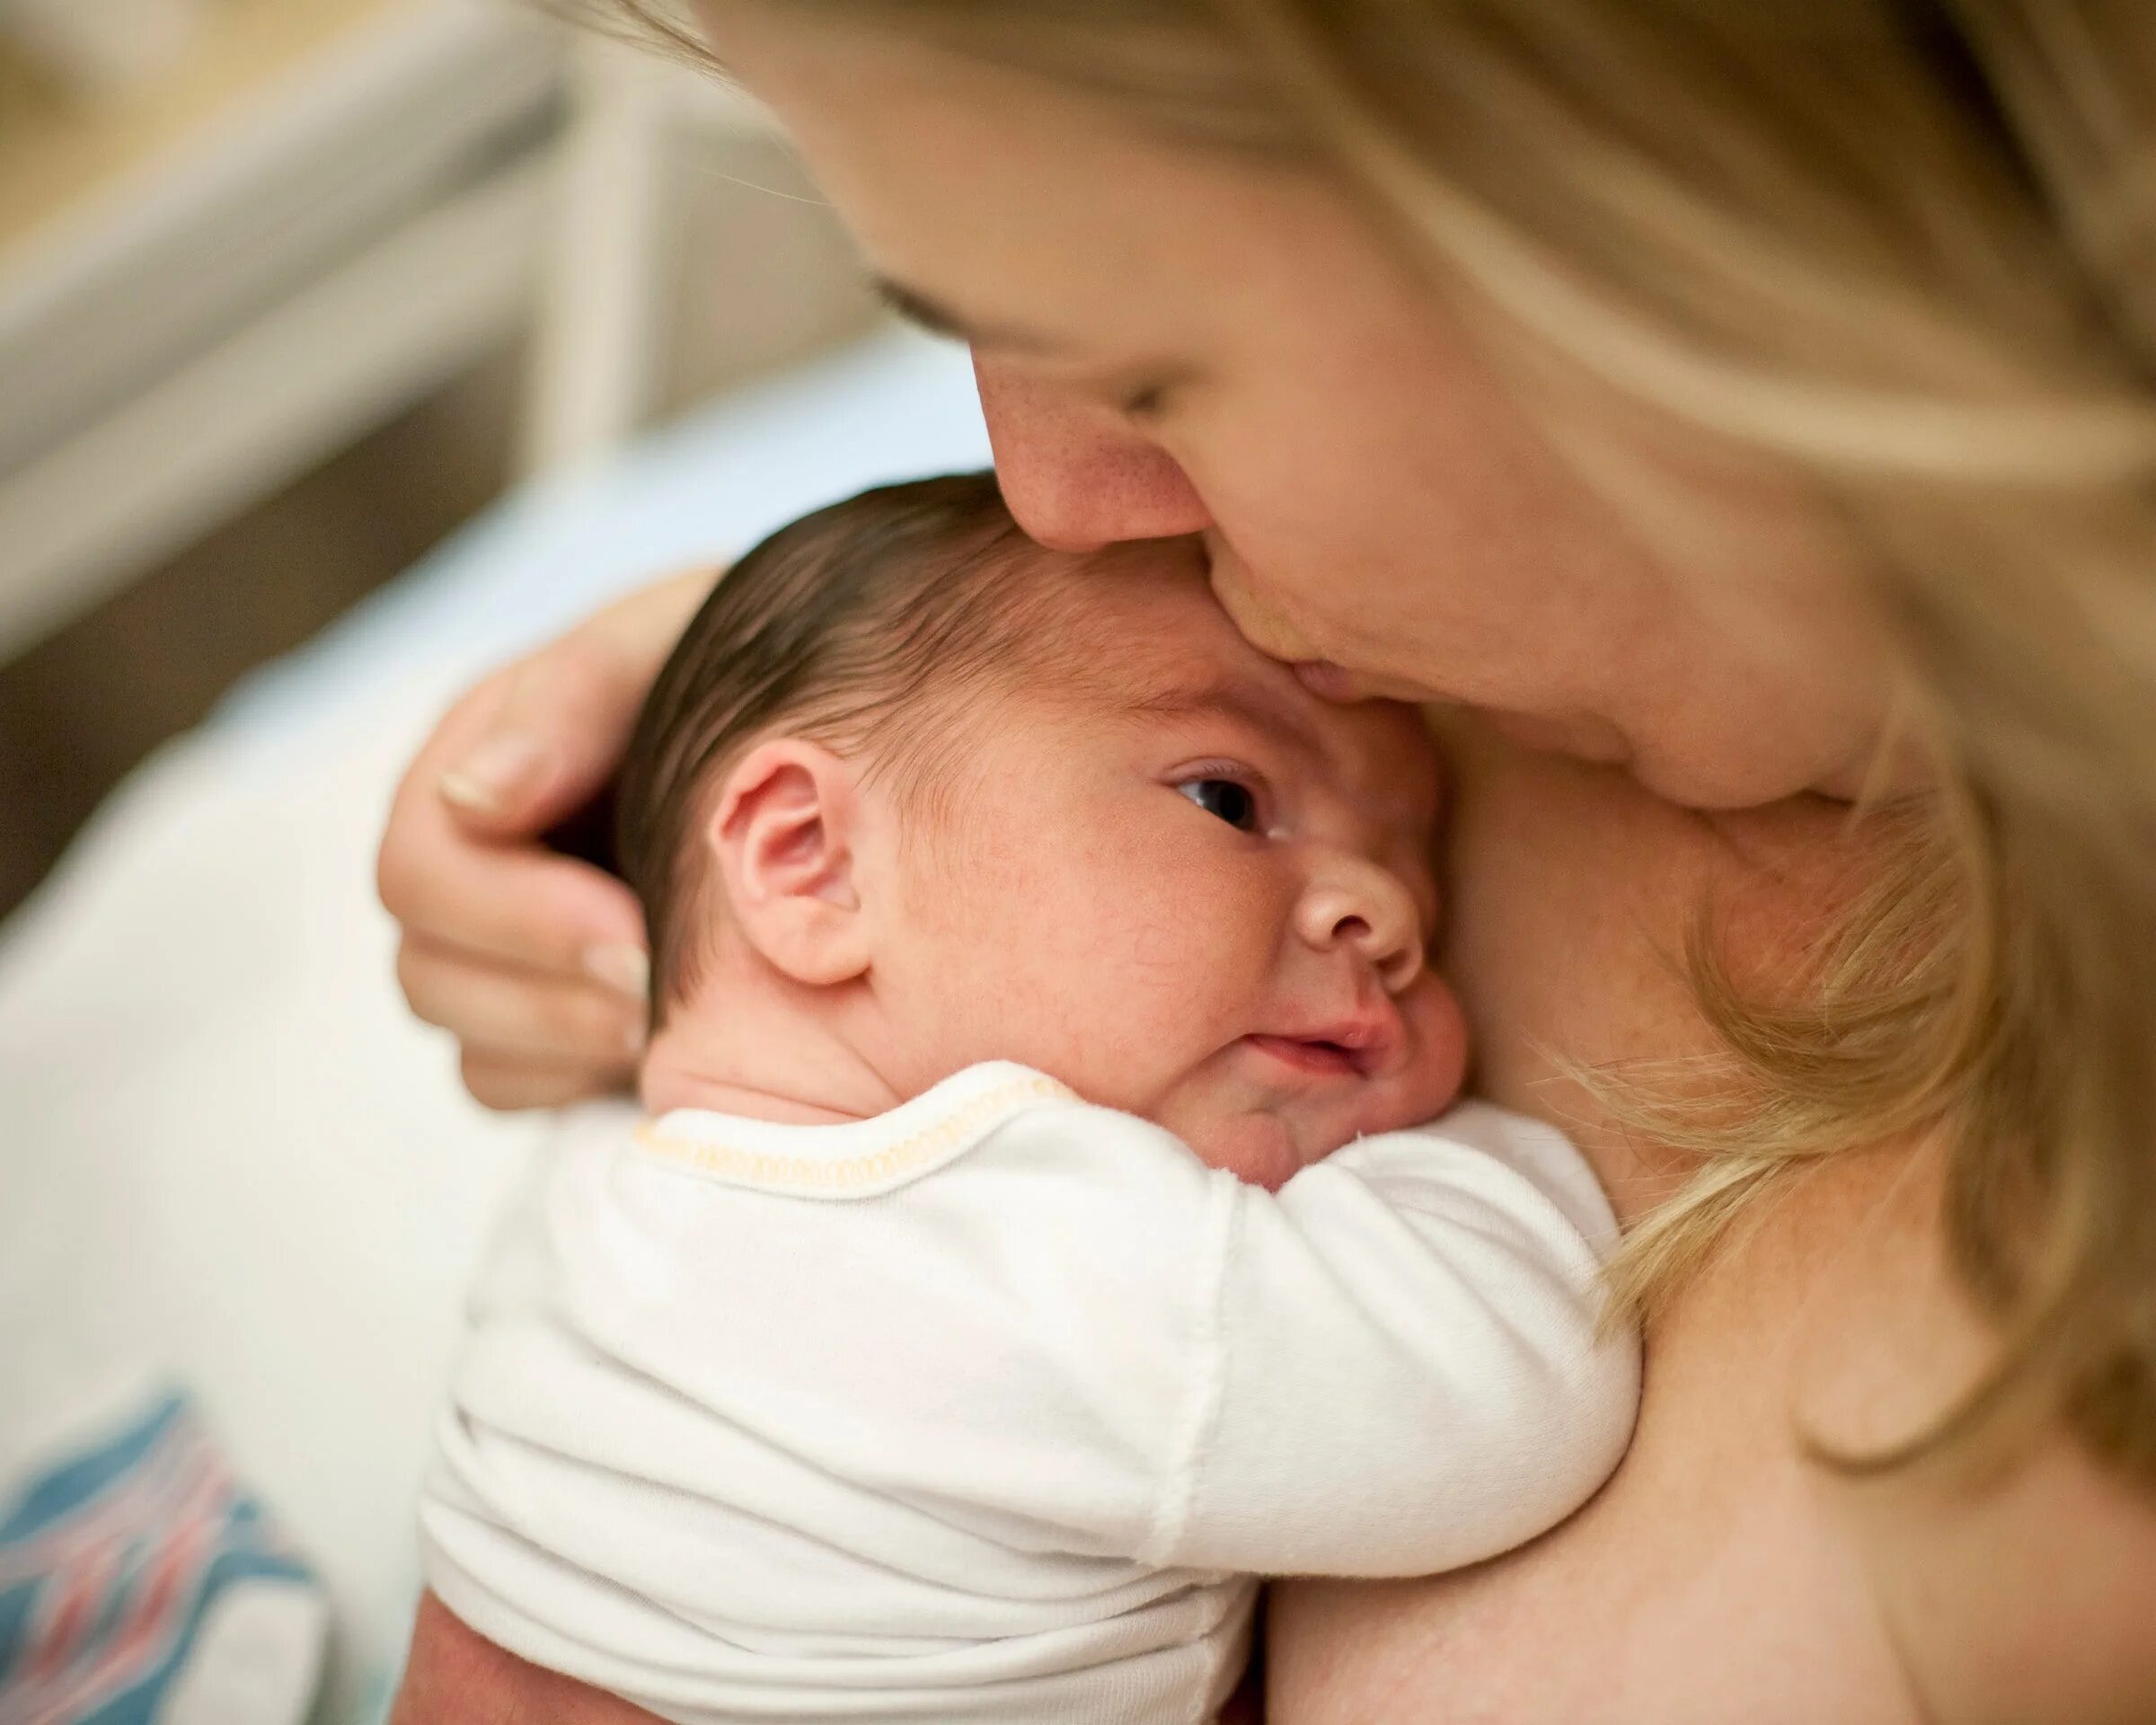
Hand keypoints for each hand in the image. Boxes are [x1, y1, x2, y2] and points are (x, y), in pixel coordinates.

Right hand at [378, 569, 716, 1108]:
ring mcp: (507, 948)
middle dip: (548, 993)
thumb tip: (475, 795)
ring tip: (672, 1024)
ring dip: (567, 1043)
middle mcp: (473, 861)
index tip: (635, 923)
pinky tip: (666, 1048)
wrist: (842, 716)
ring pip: (472, 1043)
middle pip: (430, 971)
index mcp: (474, 761)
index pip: (420, 867)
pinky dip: (577, 1081)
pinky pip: (516, 1085)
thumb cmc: (746, 663)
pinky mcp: (557, 1016)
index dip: (514, 914)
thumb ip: (578, 693)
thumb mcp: (667, 638)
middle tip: (662, 990)